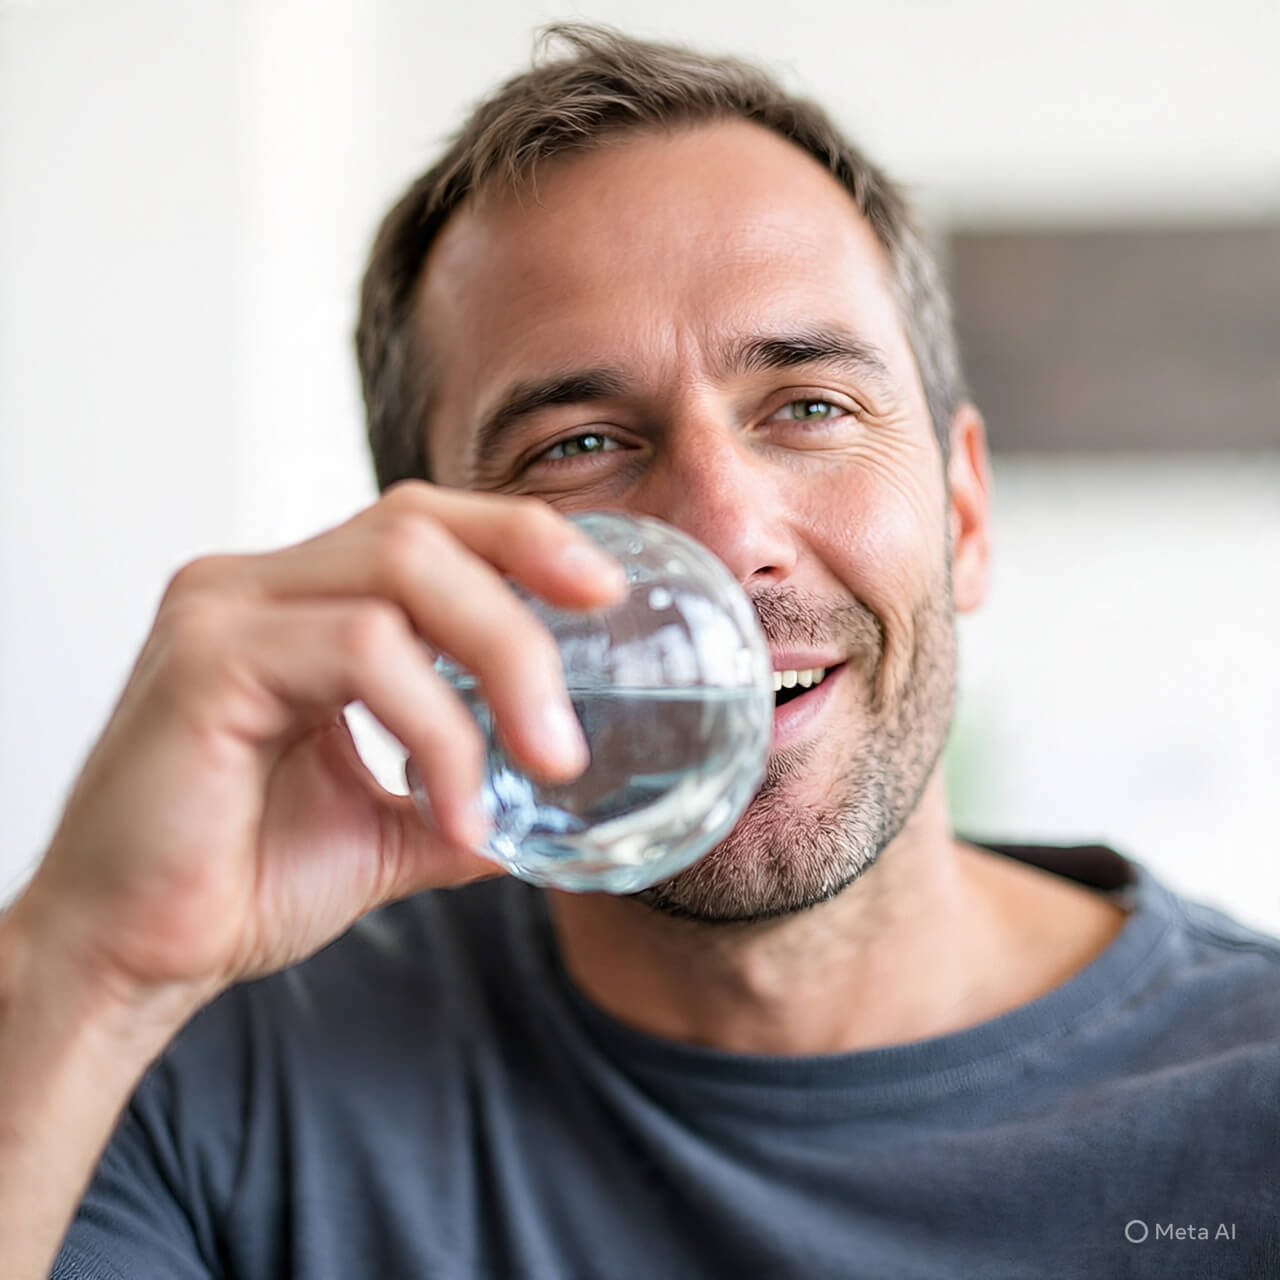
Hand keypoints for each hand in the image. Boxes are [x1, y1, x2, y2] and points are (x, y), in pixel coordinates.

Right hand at [20, 483, 625, 1006]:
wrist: (131, 960)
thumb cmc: (237, 880)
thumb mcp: (383, 825)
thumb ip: (466, 792)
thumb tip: (554, 800)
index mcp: (294, 605)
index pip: (421, 526)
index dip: (519, 538)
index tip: (603, 592)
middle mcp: (255, 587)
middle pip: (420, 526)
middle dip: (528, 593)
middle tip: (585, 690)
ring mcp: (224, 612)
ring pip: (403, 574)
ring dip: (504, 664)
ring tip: (549, 762)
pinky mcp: (207, 662)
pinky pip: (363, 652)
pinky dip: (439, 729)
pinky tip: (462, 810)